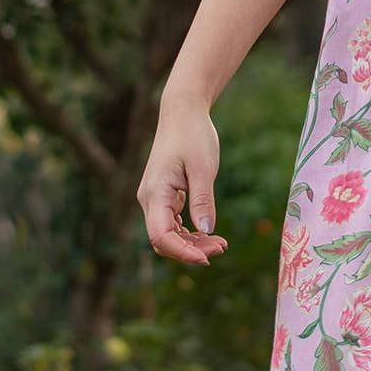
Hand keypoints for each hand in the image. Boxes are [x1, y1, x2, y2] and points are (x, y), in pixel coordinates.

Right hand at [139, 99, 228, 265]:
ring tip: (220, 243)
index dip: (182, 252)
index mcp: (155, 192)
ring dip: (191, 243)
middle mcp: (149, 198)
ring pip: (168, 233)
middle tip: (222, 248)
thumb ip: (203, 200)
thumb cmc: (193, 135)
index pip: (161, 236)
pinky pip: (172, 223)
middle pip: (163, 239)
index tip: (207, 257)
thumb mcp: (203, 168)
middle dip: (190, 250)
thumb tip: (207, 230)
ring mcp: (154, 198)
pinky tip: (208, 233)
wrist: (182, 112)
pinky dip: (188, 232)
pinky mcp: (164, 196)